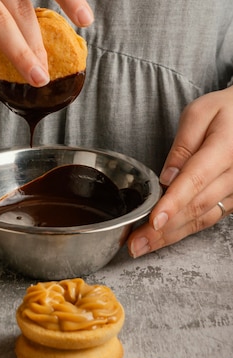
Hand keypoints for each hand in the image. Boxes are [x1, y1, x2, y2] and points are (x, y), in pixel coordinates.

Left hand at [128, 86, 232, 256]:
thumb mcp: (200, 113)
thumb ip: (183, 145)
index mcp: (226, 149)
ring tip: (142, 246)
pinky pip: (209, 217)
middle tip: (135, 242)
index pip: (195, 180)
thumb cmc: (225, 111)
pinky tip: (163, 236)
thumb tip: (167, 177)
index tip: (154, 220)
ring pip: (202, 218)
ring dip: (171, 235)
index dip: (173, 203)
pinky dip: (184, 229)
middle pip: (196, 206)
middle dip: (164, 228)